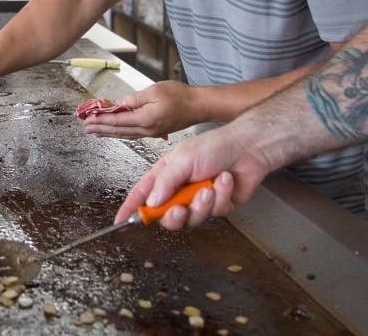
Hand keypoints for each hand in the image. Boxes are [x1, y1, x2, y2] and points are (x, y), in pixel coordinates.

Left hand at [82, 81, 200, 138]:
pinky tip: (115, 132)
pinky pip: (132, 134)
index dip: (101, 120)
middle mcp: (146, 129)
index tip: (88, 119)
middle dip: (100, 128)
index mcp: (145, 119)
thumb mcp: (155, 91)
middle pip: (118, 130)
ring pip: (124, 134)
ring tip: (95, 132)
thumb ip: (135, 98)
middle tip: (86, 127)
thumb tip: (119, 103)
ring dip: (108, 133)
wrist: (198, 106)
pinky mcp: (155, 131)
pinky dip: (120, 132)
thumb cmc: (179, 95)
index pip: (117, 120)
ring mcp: (151, 132)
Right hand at [114, 126, 268, 228]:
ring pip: (191, 218)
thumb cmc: (214, 146)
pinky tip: (225, 180)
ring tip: (209, 189)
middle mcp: (180, 188)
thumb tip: (151, 203)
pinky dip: (221, 196)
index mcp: (166, 174)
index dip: (131, 208)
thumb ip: (165, 182)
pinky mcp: (218, 206)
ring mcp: (199, 198)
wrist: (247, 148)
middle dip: (174, 215)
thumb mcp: (182, 160)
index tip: (120, 221)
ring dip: (201, 205)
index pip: (143, 193)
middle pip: (166, 215)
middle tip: (179, 208)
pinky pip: (214, 212)